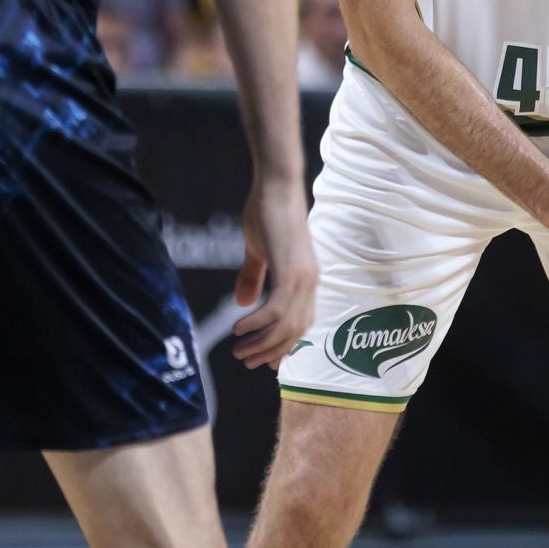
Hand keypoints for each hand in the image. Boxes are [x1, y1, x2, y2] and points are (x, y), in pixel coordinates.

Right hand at [231, 177, 318, 369]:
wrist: (277, 186)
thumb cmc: (267, 212)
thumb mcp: (257, 250)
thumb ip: (253, 276)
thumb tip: (242, 303)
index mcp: (306, 279)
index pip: (301, 323)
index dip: (284, 346)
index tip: (264, 362)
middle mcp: (310, 282)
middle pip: (295, 331)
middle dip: (270, 351)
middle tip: (246, 361)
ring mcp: (303, 277)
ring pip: (286, 325)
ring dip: (261, 343)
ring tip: (239, 351)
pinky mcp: (290, 270)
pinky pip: (276, 309)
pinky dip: (258, 323)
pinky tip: (238, 328)